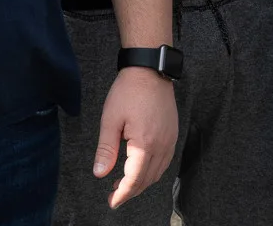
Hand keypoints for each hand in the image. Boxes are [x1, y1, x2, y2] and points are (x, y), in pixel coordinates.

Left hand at [92, 67, 176, 208]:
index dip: (122, 194)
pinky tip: (140, 167)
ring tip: (123, 183)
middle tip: (114, 195)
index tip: (111, 202)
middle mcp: (162, 145)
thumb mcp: (111, 119)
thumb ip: (106, 149)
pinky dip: (152, 171)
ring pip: (158, 172)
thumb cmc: (128, 91)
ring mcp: (170, 140)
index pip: (134, 180)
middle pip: (147, 180)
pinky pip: (165, 161)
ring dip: (142, 182)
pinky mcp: (173, 134)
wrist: (150, 69)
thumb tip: (100, 174)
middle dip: (131, 191)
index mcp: (145, 144)